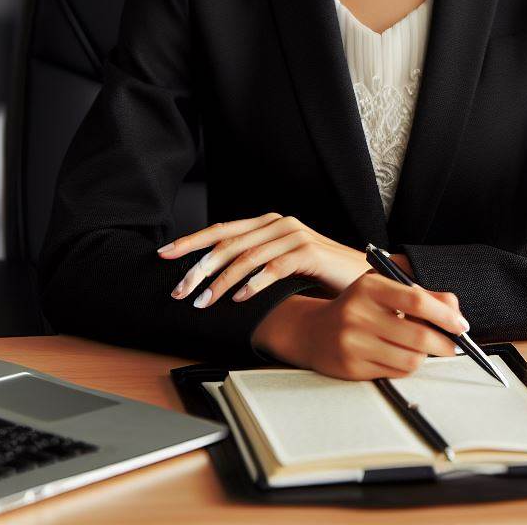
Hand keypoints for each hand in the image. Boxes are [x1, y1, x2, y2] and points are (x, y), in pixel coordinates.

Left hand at [158, 213, 368, 307]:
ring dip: (220, 281)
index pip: (223, 229)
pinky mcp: (309, 251)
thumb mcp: (283, 265)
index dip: (192, 241)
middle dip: (199, 267)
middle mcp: (280, 224)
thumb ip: (255, 263)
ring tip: (203, 302)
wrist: (362, 275)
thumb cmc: (320, 275)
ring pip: (247, 256)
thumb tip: (213, 279)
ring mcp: (295, 235)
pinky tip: (239, 299)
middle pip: (229, 242)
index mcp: (269, 224)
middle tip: (179, 290)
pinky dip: (253, 284)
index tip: (165, 255)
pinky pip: (273, 267)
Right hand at [253, 272, 469, 378]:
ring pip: (410, 359)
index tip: (461, 325)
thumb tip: (456, 311)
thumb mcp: (385, 289)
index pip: (417, 300)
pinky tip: (402, 356)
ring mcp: (353, 343)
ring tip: (423, 349)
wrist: (314, 331)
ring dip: (425, 357)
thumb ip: (423, 295)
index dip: (445, 315)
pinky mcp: (352, 367)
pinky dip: (407, 367)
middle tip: (453, 345)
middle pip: (419, 335)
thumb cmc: (358, 307)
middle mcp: (359, 313)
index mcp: (370, 287)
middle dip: (445, 343)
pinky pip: (395, 373)